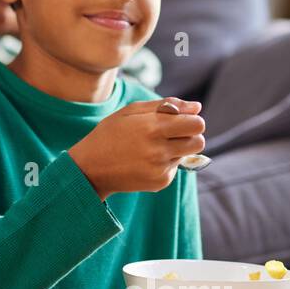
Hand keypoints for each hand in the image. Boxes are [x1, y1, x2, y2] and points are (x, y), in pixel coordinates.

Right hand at [67, 98, 205, 199]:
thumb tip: (197, 107)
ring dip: (177, 149)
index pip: (196, 124)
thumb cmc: (109, 134)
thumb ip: (166, 105)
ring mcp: (160, 168)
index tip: (181, 121)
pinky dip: (166, 163)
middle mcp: (159, 150)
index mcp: (153, 127)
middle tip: (173, 134)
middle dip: (190, 135)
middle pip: (199, 141)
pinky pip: (175, 168)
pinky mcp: (160, 182)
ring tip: (153, 147)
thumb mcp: (131, 111)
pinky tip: (146, 161)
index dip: (192, 120)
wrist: (90, 168)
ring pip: (187, 154)